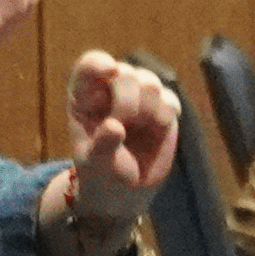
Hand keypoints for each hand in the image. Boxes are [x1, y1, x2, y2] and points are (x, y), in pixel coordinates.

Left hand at [52, 51, 180, 233]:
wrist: (126, 192)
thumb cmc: (102, 174)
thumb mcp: (95, 164)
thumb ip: (102, 144)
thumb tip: (115, 126)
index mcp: (84, 97)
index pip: (89, 67)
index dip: (99, 63)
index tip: (110, 72)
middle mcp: (111, 92)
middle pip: (126, 72)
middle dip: (129, 98)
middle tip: (125, 123)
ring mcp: (139, 99)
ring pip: (150, 82)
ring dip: (148, 106)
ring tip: (141, 128)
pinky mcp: (162, 110)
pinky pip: (170, 98)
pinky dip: (167, 111)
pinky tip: (160, 125)